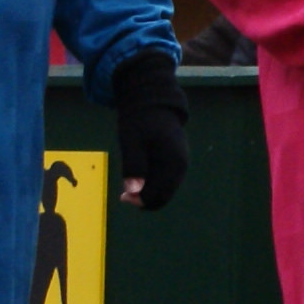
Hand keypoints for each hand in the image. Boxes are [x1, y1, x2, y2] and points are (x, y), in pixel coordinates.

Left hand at [109, 52, 188, 210]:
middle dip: (145, 199)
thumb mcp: (131, 142)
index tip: (122, 196)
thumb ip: (133, 166)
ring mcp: (181, 163)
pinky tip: (140, 174)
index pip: (159, 194)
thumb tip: (133, 191)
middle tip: (124, 194)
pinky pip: (166, 180)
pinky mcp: (176, 161)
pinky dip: (153, 183)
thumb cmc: (139, 121)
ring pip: (166, 189)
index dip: (140, 200)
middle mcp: (181, 166)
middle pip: (165, 196)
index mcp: (173, 162)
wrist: (153, 102)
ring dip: (149, 191)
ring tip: (130, 183)